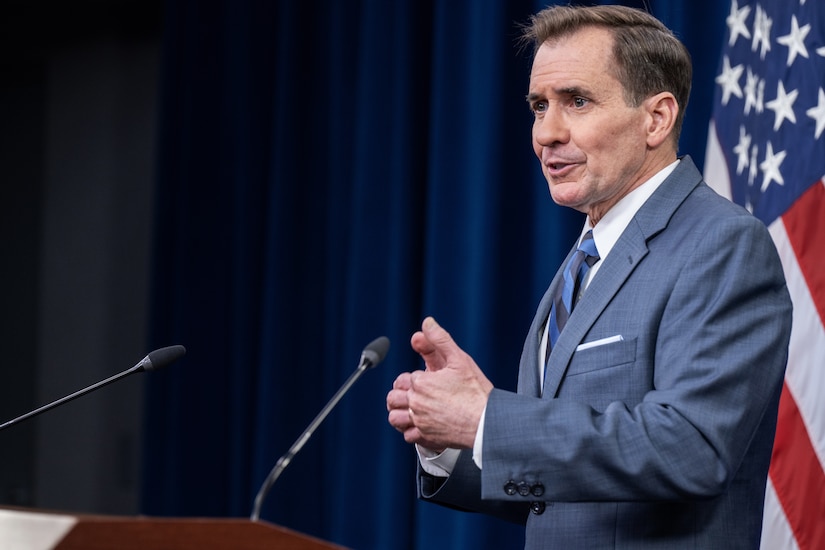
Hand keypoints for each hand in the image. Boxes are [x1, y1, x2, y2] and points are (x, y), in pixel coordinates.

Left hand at [402, 317, 492, 449]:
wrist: (487, 422)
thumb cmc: (476, 392)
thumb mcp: (459, 359)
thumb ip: (440, 340)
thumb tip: (427, 323)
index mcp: (421, 382)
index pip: (406, 378)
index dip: (417, 379)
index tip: (430, 381)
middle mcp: (416, 402)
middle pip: (394, 397)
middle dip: (402, 394)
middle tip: (416, 394)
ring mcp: (420, 421)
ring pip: (394, 417)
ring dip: (400, 412)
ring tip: (413, 409)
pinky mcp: (426, 437)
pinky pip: (407, 435)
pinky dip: (411, 430)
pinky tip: (421, 425)